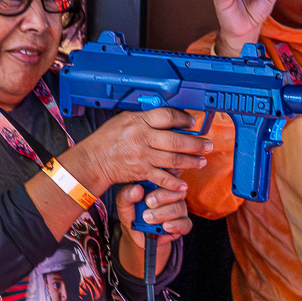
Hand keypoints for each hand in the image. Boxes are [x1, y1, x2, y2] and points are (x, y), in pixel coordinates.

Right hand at [69, 108, 211, 194]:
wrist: (94, 159)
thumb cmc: (108, 138)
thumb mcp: (125, 119)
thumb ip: (146, 117)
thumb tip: (169, 117)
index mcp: (139, 121)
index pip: (167, 116)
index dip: (183, 119)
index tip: (193, 123)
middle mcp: (142, 138)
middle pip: (176, 140)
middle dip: (196, 143)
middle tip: (207, 145)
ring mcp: (143, 156)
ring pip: (173, 159)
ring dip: (191, 161)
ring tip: (202, 161)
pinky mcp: (141, 171)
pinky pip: (161, 177)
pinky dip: (174, 182)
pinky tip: (184, 184)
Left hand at [116, 183, 191, 249]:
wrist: (137, 235)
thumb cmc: (132, 214)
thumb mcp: (124, 204)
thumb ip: (127, 195)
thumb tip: (137, 189)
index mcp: (161, 185)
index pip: (169, 177)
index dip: (165, 178)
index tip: (153, 180)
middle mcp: (173, 195)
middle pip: (178, 191)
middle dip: (163, 196)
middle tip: (148, 202)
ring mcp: (179, 210)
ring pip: (179, 207)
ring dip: (164, 213)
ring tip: (148, 218)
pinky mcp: (182, 225)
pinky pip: (185, 224)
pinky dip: (175, 225)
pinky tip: (165, 226)